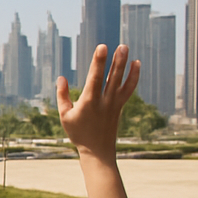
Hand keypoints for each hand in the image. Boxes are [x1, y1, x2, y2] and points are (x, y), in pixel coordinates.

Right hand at [57, 44, 138, 160]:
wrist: (98, 151)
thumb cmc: (78, 133)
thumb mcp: (65, 116)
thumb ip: (63, 96)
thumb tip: (61, 78)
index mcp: (89, 103)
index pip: (95, 78)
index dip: (98, 62)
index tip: (102, 48)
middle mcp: (104, 101)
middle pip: (112, 78)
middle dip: (116, 61)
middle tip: (121, 46)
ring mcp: (114, 104)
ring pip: (121, 81)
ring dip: (125, 65)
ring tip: (125, 48)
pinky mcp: (120, 106)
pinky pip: (128, 89)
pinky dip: (133, 76)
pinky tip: (136, 64)